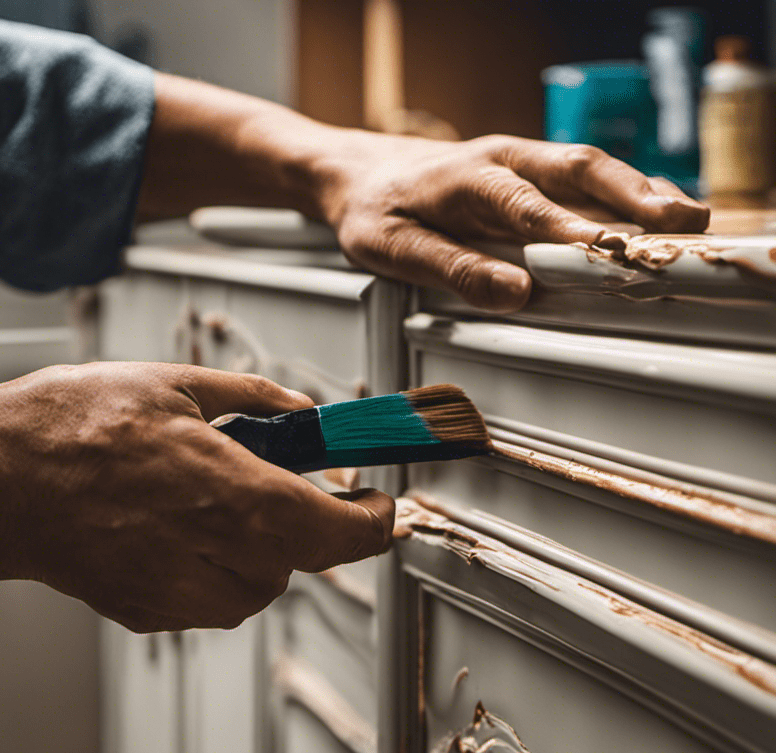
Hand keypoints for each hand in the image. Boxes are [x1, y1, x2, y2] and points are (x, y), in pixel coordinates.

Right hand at [0, 362, 393, 632]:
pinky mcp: (145, 611)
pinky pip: (207, 602)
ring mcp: (177, 592)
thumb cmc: (64, 428)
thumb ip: (253, 400)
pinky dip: (212, 571)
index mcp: (233, 493)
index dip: (375, 523)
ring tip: (213, 504)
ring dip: (260, 552)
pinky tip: (173, 530)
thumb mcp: (171, 384)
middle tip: (278, 485)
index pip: (343, 534)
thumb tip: (305, 414)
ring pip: (257, 589)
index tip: (378, 505)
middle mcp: (214, 553)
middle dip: (303, 526)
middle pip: (301, 562)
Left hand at [311, 132, 709, 310]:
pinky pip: (586, 181)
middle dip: (631, 196)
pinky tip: (657, 215)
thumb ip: (450, 267)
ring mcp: (523, 164)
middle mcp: (505, 160)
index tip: (604, 255)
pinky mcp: (531, 176)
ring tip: (689, 220)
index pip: (526, 205)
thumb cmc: (373, 210)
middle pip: (578, 170)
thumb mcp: (390, 246)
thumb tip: (514, 293)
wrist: (361, 175)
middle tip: (676, 225)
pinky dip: (626, 194)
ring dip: (642, 191)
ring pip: (592, 170)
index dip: (568, 230)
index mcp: (468, 177)